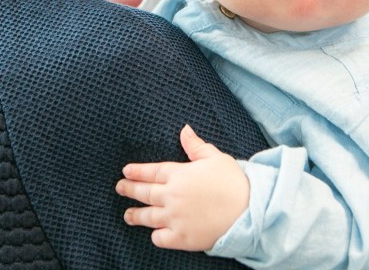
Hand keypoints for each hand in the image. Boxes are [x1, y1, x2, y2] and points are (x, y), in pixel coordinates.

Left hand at [116, 124, 249, 250]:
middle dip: (129, 190)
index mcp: (179, 175)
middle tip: (119, 188)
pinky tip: (154, 232)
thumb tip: (184, 130)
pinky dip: (156, 235)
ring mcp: (175, 218)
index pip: (151, 172)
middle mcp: (172, 196)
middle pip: (144, 193)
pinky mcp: (181, 237)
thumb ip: (195, 145)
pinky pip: (160, 238)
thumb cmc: (233, 182)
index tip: (125, 171)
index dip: (136, 171)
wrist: (249, 210)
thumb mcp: (214, 157)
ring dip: (135, 215)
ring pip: (147, 217)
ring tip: (128, 215)